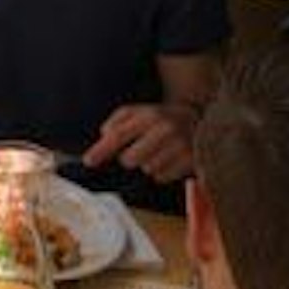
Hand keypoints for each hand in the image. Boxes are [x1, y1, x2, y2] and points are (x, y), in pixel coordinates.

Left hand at [83, 102, 198, 183]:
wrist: (200, 120)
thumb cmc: (162, 117)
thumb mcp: (140, 111)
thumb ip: (118, 121)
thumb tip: (104, 134)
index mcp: (148, 116)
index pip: (118, 135)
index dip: (101, 150)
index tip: (88, 161)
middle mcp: (164, 130)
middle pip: (130, 159)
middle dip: (129, 158)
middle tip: (141, 149)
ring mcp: (179, 147)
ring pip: (147, 170)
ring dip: (149, 164)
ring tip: (161, 151)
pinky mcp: (191, 162)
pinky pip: (162, 177)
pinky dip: (162, 172)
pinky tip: (171, 159)